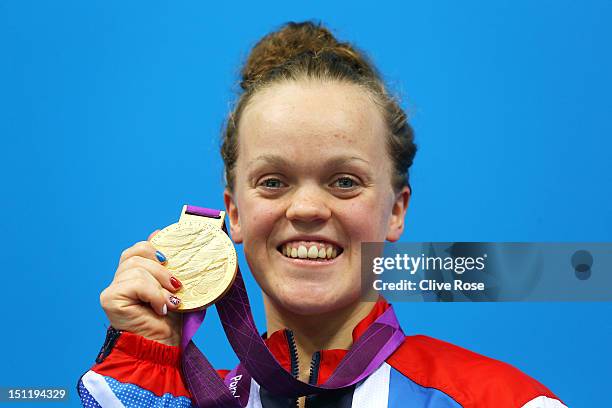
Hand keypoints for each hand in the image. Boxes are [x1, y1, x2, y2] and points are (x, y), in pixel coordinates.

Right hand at [99, 231, 182, 345]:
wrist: (163, 347)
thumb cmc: (169, 321)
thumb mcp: (172, 287)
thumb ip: (165, 264)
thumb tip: (158, 232)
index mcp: (133, 275)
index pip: (137, 249)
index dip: (153, 247)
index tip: (169, 256)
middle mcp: (120, 280)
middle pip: (136, 255)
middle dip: (161, 269)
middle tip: (176, 286)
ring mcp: (113, 289)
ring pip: (137, 268)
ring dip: (159, 285)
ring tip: (170, 302)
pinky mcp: (110, 298)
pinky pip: (135, 283)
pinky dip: (153, 294)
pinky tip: (160, 308)